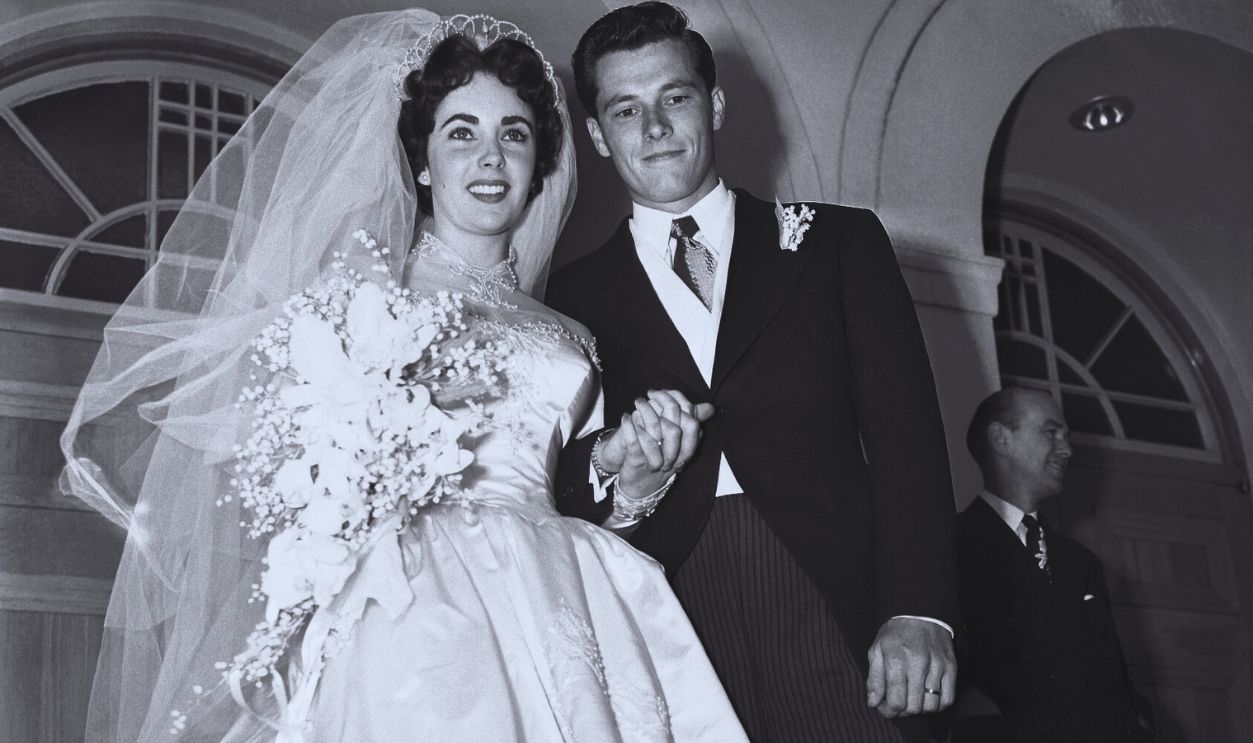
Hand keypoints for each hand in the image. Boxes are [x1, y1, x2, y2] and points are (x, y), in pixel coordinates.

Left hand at [597, 390, 712, 496]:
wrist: (639, 490)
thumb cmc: (659, 461)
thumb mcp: (677, 445)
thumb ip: (691, 424)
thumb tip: (709, 407)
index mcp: (685, 453)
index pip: (692, 426)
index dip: (681, 405)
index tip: (667, 392)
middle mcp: (672, 459)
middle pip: (675, 430)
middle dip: (663, 405)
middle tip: (650, 393)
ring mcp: (654, 463)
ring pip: (655, 434)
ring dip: (645, 412)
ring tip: (638, 401)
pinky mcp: (636, 464)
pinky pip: (634, 443)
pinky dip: (629, 427)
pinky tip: (626, 417)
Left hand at [865, 617, 955, 717]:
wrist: (920, 613)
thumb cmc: (895, 634)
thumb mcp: (877, 651)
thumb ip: (874, 679)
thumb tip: (873, 703)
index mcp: (896, 659)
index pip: (895, 701)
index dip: (888, 711)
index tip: (885, 708)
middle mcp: (918, 663)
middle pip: (913, 707)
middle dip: (902, 712)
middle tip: (897, 704)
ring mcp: (937, 666)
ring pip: (931, 706)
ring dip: (920, 710)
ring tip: (911, 701)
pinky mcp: (951, 667)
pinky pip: (948, 699)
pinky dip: (937, 706)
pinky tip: (927, 698)